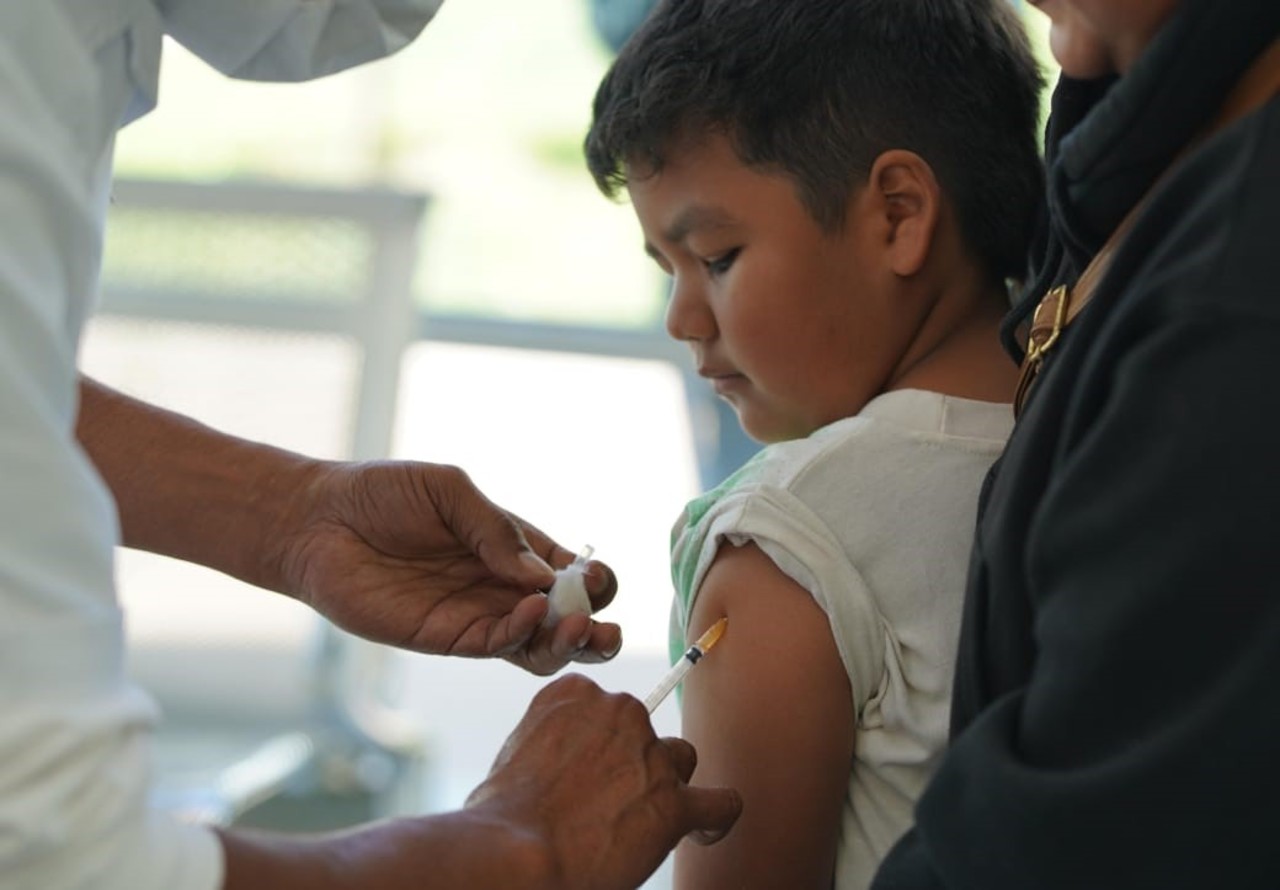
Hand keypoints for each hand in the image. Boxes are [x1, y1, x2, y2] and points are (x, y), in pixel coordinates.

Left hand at [276, 460, 622, 673]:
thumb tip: (542, 574)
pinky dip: (519, 635)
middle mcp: (503, 587)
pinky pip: (495, 647)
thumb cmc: (383, 495)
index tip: (592, 576)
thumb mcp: (448, 491)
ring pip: (539, 646)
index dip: (594, 581)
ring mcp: (477, 616)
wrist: (318, 521)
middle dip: (596, 628)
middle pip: (567, 621)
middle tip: (603, 628)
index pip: (572, 576)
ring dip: (567, 644)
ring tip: (580, 629)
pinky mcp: (445, 637)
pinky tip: (526, 612)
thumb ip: (495, 529)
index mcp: (515, 548)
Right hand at [465, 674, 742, 889]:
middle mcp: (619, 712)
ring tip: (640, 824)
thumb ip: (551, 743)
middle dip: (631, 766)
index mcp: (575, 693)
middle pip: (644, 733)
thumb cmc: (500, 819)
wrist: (515, 856)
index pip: (605, 709)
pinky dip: (715, 818)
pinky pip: (721, 803)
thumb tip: (566, 769)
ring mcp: (651, 756)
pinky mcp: (674, 803)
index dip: (599, 745)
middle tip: (601, 807)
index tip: (584, 774)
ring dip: (667, 787)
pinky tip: (701, 831)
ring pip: (681, 760)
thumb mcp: (515, 755)